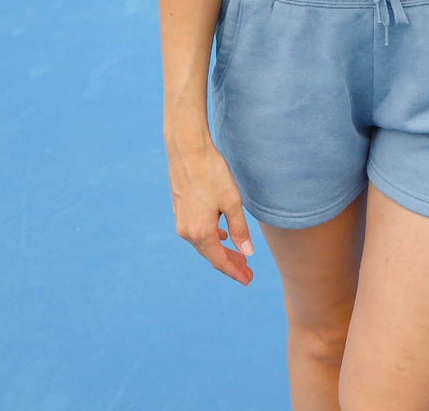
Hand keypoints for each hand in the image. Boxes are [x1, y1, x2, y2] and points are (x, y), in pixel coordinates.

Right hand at [167, 136, 255, 285]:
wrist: (187, 150)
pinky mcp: (180, 208)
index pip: (219, 261)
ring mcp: (181, 220)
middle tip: (247, 271)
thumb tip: (247, 253)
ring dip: (220, 249)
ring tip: (238, 254)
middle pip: (210, 254)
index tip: (248, 279)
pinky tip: (220, 233)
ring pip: (203, 243)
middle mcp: (187, 231)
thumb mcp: (232, 202)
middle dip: (230, 263)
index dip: (235, 272)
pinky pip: (197, 231)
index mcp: (201, 232)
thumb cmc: (211, 174)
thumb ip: (239, 230)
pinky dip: (211, 237)